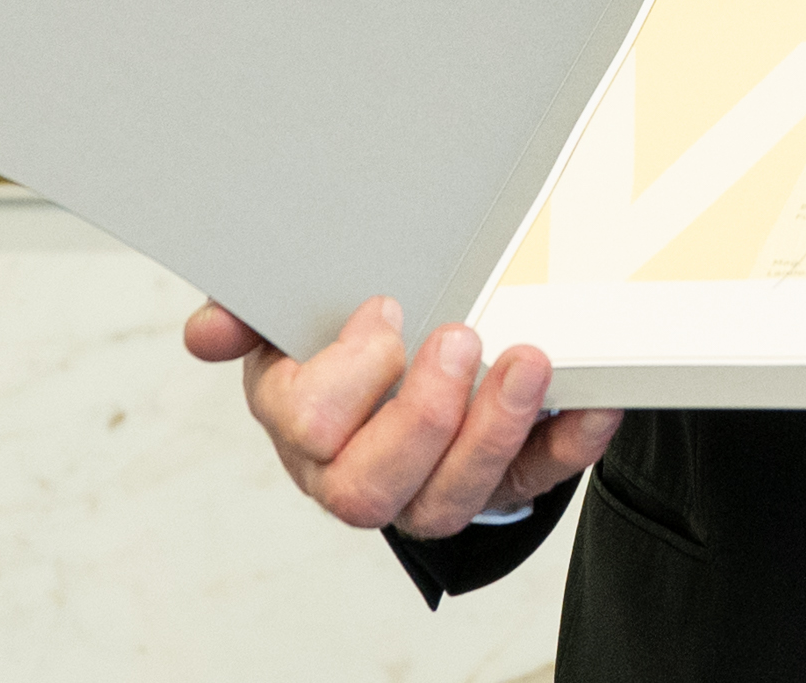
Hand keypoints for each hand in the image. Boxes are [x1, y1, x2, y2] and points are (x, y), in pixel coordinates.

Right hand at [182, 295, 621, 540]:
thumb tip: (208, 330)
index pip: (309, 427)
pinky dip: (570, 442)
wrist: (411, 357)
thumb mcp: (292, 310)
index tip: (386, 307)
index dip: (348, 375)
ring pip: (453, 499)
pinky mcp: (504, 481)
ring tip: (530, 360)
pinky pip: (539, 479)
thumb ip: (253, 310)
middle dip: (422, 414)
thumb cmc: (344, 334)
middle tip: (461, 336)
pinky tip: (597, 401)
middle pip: (372, 487)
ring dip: (494, 430)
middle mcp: (358, 471)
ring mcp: (432, 486)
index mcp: (302, 424)